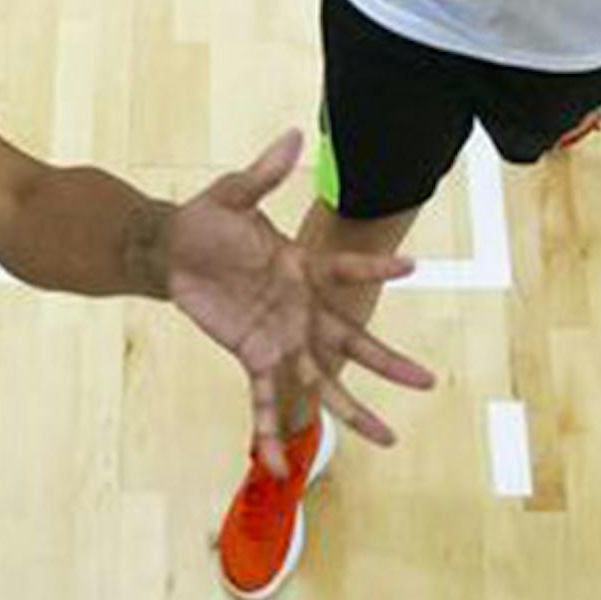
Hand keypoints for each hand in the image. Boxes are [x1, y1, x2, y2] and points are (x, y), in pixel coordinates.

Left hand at [166, 131, 433, 475]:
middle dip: (388, 363)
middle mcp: (301, 310)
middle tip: (429, 382)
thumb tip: (290, 134)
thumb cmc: (207, 220)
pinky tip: (281, 466)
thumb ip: (263, 172)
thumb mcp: (232, 194)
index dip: (377, 267)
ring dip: (352, 410)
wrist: (171, 250)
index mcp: (304, 269)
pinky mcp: (252, 356)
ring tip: (388, 438)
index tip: (415, 264)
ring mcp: (280, 338)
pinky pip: (264, 400)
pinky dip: (270, 432)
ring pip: (322, 381)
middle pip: (352, 341)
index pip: (348, 269)